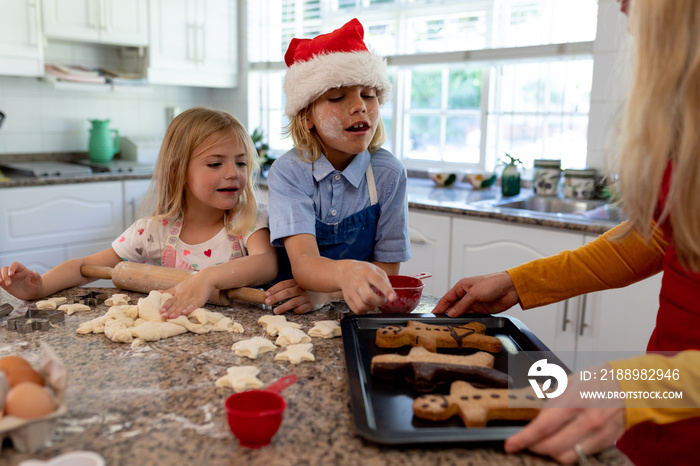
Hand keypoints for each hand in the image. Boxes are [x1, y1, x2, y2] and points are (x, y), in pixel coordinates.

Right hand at [0, 262, 43, 300]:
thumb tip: (33, 272)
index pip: (15, 264)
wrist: (32, 293)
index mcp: (22, 269)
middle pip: (5, 268)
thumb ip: (36, 277)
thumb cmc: (36, 286)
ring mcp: (9, 277)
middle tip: (9, 283)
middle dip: (5, 275)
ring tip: (2, 283)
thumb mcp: (38, 282)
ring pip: (0, 272)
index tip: (11, 274)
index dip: (12, 268)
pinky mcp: (5, 283)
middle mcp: (14, 272)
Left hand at [160, 271, 214, 318]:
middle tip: (163, 316)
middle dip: (169, 311)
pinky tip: (185, 313)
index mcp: (178, 294)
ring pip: (183, 306)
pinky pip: (193, 305)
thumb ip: (169, 291)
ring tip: (171, 317)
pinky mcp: (199, 300)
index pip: (170, 300)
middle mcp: (183, 296)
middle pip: (175, 305)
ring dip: (177, 311)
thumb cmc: (192, 283)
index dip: (166, 306)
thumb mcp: (179, 286)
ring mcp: (191, 298)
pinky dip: (189, 309)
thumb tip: (158, 292)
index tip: (160, 311)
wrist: (205, 278)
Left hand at [265, 279, 330, 313]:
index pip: (283, 284)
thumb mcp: (299, 282)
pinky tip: (292, 312)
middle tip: (267, 302)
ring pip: (293, 302)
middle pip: (286, 293)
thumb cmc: (308, 287)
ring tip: (275, 311)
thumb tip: (271, 293)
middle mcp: (301, 288)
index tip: (266, 294)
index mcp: (297, 282)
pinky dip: (296, 311)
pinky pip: (302, 309)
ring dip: (283, 307)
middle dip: (276, 298)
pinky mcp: (312, 305)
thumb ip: (289, 286)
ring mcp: (307, 297)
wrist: (326, 291)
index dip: (274, 289)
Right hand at [338, 261, 395, 313]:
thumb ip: (384, 280)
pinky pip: (357, 310)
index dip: (387, 291)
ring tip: (374, 302)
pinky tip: (367, 304)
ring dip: (372, 307)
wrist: (345, 271)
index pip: (378, 281)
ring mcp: (351, 291)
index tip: (393, 298)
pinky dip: (365, 310)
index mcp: (367, 272)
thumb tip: (390, 294)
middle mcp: (358, 282)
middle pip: (368, 297)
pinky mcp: (347, 299)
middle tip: (382, 300)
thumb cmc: (362, 271)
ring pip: (362, 306)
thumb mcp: (375, 269)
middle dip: (379, 302)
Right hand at [432, 272, 519, 316]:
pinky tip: (462, 324)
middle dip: (447, 313)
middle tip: (440, 321)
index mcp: (463, 286)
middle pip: (453, 306)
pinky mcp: (481, 310)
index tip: (434, 313)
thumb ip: (462, 304)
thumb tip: (452, 313)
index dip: (440, 306)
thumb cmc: (493, 283)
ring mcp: (474, 302)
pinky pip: (470, 316)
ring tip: (450, 325)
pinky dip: (466, 320)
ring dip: (457, 318)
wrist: (510, 288)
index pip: (448, 297)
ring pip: (461, 312)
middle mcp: (467, 294)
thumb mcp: (474, 293)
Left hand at [505, 364, 625, 463]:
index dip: (523, 439)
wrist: (628, 384)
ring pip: (566, 456)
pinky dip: (566, 453)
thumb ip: (551, 401)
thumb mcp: (568, 382)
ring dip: (550, 453)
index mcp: (574, 401)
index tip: (510, 444)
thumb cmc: (596, 380)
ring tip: (542, 443)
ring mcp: (598, 434)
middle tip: (526, 442)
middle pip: (552, 446)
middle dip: (534, 447)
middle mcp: (587, 420)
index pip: (543, 427)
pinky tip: (561, 444)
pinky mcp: (606, 442)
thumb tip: (534, 417)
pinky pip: (581, 456)